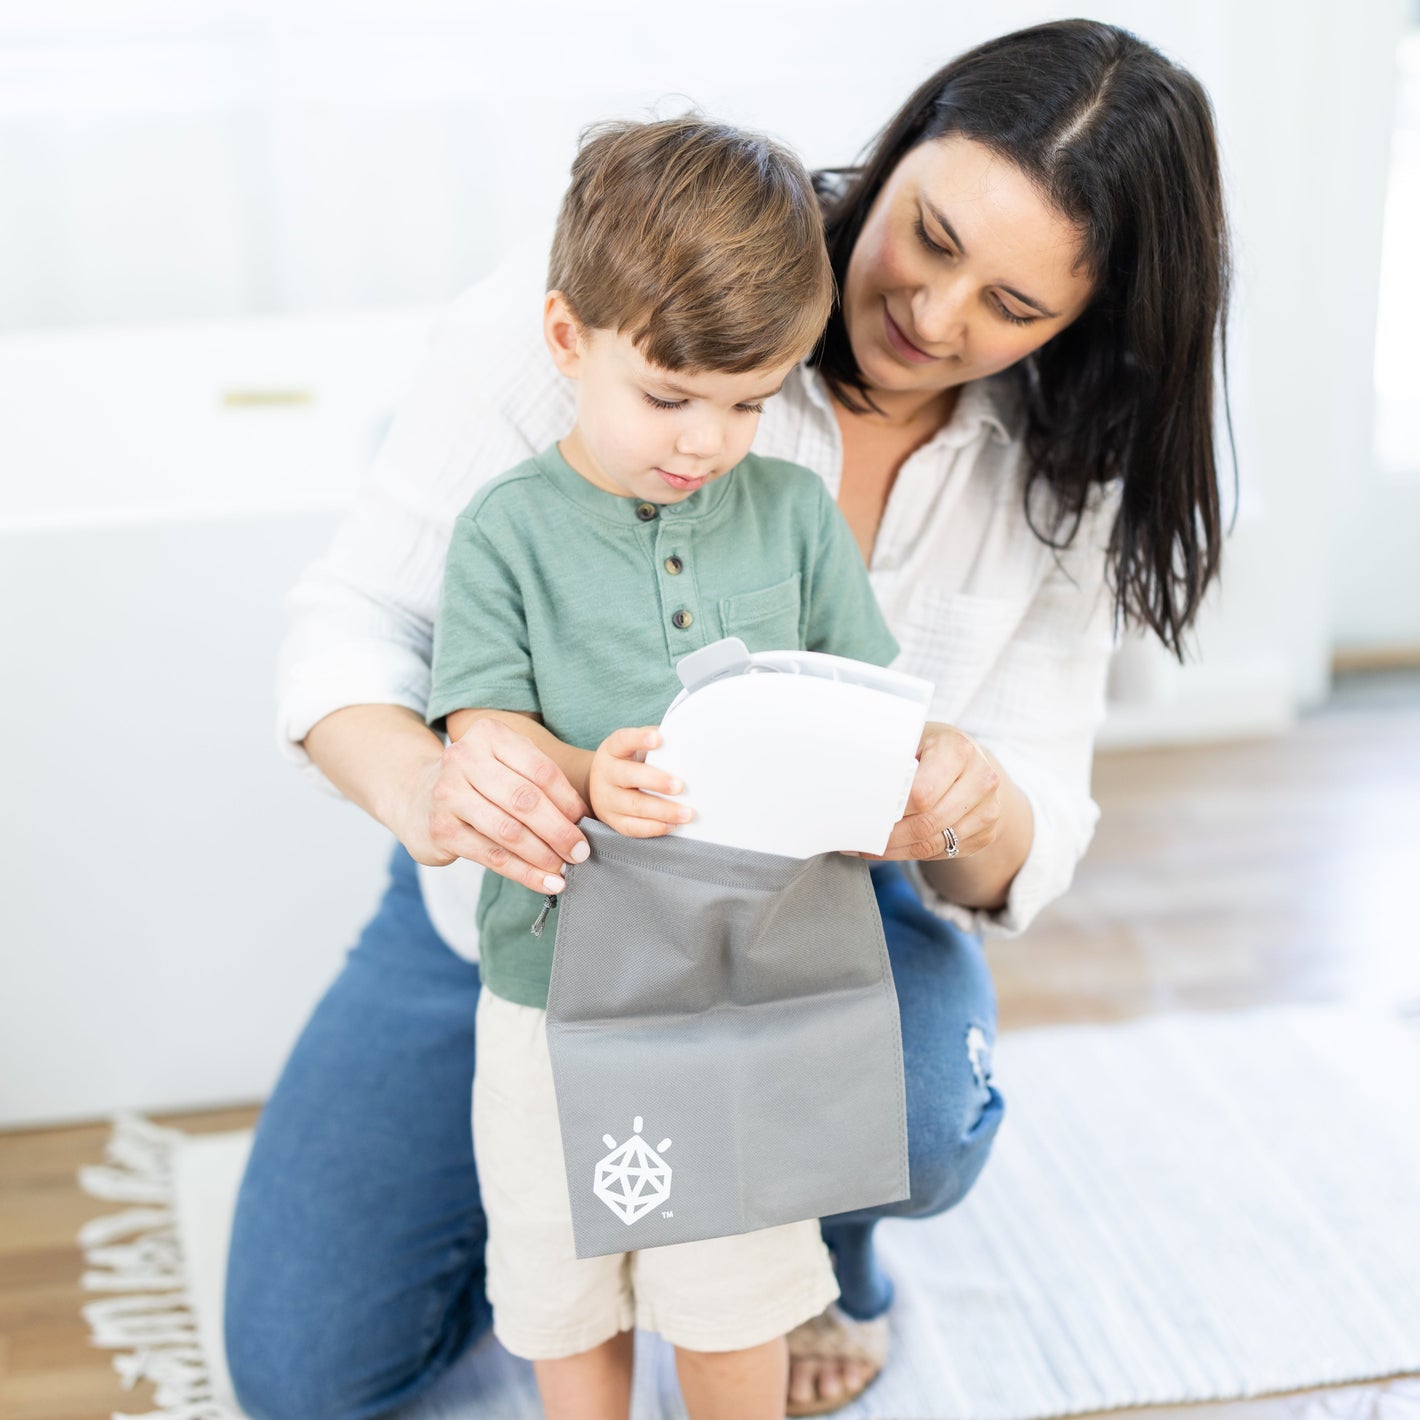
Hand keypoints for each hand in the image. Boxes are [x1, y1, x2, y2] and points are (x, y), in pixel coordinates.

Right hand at [406, 716, 590, 890]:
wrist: (417, 796)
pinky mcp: (442, 830)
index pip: (540, 770)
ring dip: (543, 855)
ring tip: (564, 869)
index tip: (585, 821)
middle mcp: (464, 759)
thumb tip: (583, 819)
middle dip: (559, 830)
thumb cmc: (479, 782)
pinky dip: (524, 872)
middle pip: (525, 800)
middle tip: (581, 851)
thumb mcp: (506, 764)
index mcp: (489, 734)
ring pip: (509, 832)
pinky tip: (545, 882)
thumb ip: (539, 782)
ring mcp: (448, 794)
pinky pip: (492, 856)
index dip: (568, 800)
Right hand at [589, 727, 693, 837]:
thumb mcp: (636, 748)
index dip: (639, 739)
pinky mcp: (612, 820)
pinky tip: (673, 825)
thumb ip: (657, 746)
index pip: (624, 740)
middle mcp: (606, 773)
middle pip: (628, 776)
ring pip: (634, 805)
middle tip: (679, 786)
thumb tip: (686, 745)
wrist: (601, 784)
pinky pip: (633, 827)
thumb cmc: (629, 762)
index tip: (659, 739)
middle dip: (656, 781)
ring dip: (663, 810)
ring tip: (686, 813)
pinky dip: (655, 828)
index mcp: (612, 749)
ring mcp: (606, 799)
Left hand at [872, 721, 1002, 862]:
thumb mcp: (910, 741)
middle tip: (862, 837)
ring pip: (933, 844)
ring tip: (870, 845)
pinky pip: (943, 853)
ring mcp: (989, 810)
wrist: (966, 759)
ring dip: (896, 850)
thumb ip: (892, 762)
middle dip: (890, 836)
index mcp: (959, 750)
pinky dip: (913, 854)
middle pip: (927, 823)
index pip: (922, 793)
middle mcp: (982, 780)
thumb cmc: (929, 749)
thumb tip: (862, 793)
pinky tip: (893, 847)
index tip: (867, 815)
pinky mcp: (987, 834)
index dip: (893, 809)